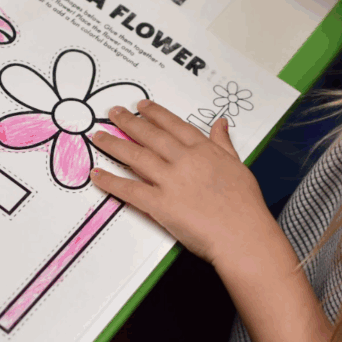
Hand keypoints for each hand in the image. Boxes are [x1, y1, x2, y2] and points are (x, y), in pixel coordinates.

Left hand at [90, 100, 279, 265]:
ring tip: (99, 136)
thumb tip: (220, 123)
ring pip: (135, 156)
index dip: (155, 114)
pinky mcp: (160, 204)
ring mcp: (170, 181)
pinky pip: (129, 190)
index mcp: (204, 150)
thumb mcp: (239, 166)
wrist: (243, 235)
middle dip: (128, 122)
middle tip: (112, 113)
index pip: (174, 125)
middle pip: (150, 136)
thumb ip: (224, 143)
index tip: (141, 105)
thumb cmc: (245, 205)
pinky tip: (97, 175)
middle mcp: (184, 160)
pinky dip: (111, 182)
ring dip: (114, 145)